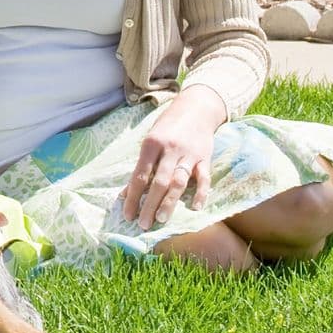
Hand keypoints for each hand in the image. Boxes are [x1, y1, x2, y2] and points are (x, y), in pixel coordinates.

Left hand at [119, 87, 226, 229]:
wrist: (197, 108)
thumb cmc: (168, 126)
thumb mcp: (150, 140)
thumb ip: (142, 165)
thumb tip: (127, 192)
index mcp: (151, 144)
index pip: (140, 175)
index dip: (132, 196)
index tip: (127, 213)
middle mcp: (170, 149)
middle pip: (158, 182)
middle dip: (149, 205)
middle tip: (143, 224)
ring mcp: (189, 154)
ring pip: (178, 182)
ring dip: (170, 203)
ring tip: (161, 220)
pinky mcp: (205, 157)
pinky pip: (204, 178)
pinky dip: (201, 193)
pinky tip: (196, 207)